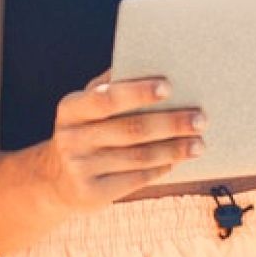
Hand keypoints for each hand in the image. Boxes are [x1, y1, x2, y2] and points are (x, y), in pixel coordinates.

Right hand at [44, 74, 204, 209]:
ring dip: (174, 150)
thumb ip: (111, 86)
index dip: (138, 92)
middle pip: (130, 129)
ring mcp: (80, 169)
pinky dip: (160, 168)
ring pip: (138, 157)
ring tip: (199, 143)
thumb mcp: (87, 107)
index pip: (107, 98)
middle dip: (170, 123)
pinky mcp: (92, 194)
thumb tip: (152, 62)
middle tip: (200, 119)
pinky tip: (177, 161)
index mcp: (71, 109)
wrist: (55, 181)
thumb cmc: (85, 130)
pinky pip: (135, 178)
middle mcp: (72, 138)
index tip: (169, 86)